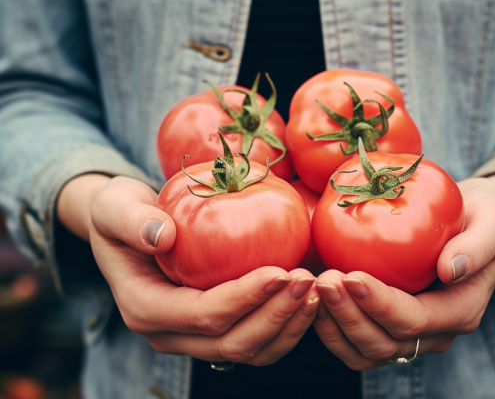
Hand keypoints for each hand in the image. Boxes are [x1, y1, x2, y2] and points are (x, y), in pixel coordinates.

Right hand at [58, 175, 319, 365]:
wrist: (130, 229)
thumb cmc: (122, 214)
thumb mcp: (114, 207)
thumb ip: (130, 220)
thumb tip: (161, 236)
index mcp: (144, 309)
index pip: (202, 315)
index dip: (243, 297)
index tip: (279, 270)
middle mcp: (169, 334)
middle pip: (231, 342)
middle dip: (275, 314)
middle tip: (308, 280)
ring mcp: (194, 338)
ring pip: (250, 351)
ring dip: (288, 325)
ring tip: (316, 290)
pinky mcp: (216, 331)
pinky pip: (258, 342)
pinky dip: (287, 326)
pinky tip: (309, 298)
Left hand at [312, 175, 494, 369]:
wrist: (469, 224)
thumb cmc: (481, 218)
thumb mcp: (494, 221)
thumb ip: (478, 245)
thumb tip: (450, 269)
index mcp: (460, 311)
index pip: (414, 320)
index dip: (380, 304)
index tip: (351, 275)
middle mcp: (435, 333)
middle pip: (384, 342)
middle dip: (349, 315)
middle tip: (323, 279)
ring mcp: (409, 334)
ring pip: (364, 351)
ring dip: (335, 325)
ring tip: (314, 288)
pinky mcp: (386, 326)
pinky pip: (353, 342)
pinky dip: (330, 327)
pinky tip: (313, 296)